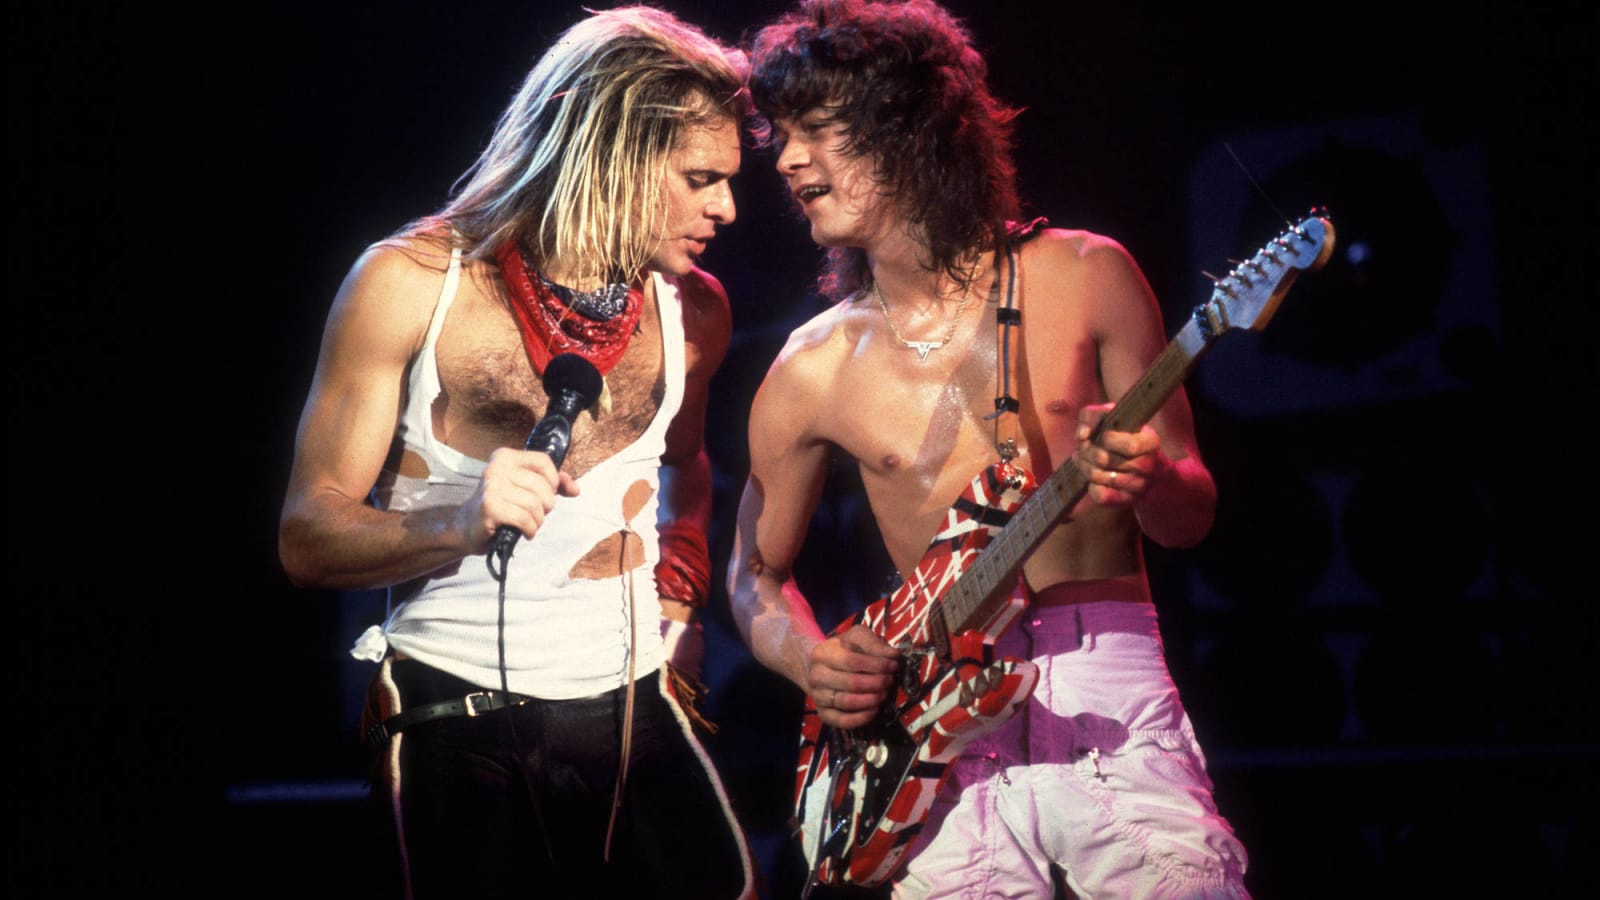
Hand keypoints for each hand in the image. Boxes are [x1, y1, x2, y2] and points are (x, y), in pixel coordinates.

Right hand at [460, 446, 579, 550]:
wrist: (468, 527)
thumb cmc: (501, 506)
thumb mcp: (525, 489)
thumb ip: (552, 484)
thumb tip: (576, 489)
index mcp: (505, 456)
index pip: (544, 461)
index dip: (554, 480)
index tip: (549, 493)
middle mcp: (496, 467)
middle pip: (543, 486)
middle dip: (546, 506)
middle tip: (535, 513)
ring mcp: (491, 487)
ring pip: (535, 505)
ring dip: (537, 521)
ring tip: (528, 524)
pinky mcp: (490, 507)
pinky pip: (524, 518)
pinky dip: (530, 529)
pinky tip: (524, 531)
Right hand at [806, 624, 899, 728]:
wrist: (823, 667)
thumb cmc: (844, 651)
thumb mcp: (857, 638)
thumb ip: (874, 644)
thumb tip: (893, 655)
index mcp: (822, 654)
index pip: (852, 661)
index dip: (877, 665)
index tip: (893, 665)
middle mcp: (816, 676)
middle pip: (851, 683)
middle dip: (876, 683)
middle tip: (890, 680)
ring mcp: (818, 696)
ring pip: (847, 702)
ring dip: (871, 699)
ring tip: (884, 694)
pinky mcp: (823, 714)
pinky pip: (842, 721)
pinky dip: (861, 718)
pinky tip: (874, 710)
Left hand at [1075, 403, 1165, 505]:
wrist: (1145, 464)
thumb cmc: (1124, 435)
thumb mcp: (1113, 416)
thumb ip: (1094, 415)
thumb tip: (1082, 435)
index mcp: (1150, 442)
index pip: (1130, 446)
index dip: (1108, 439)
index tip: (1103, 435)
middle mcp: (1149, 466)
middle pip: (1105, 460)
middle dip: (1087, 451)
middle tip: (1084, 447)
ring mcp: (1140, 485)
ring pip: (1099, 477)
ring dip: (1085, 466)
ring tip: (1083, 459)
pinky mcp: (1128, 500)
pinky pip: (1101, 496)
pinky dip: (1091, 486)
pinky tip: (1092, 477)